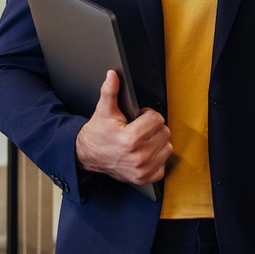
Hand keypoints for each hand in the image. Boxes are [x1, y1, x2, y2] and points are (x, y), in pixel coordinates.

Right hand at [75, 70, 171, 185]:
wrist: (87, 155)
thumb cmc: (98, 133)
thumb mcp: (103, 110)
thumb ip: (110, 91)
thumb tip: (113, 75)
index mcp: (130, 139)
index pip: (157, 119)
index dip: (148, 115)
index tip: (138, 118)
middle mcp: (138, 156)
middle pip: (164, 132)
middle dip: (153, 128)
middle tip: (139, 129)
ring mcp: (142, 170)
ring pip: (167, 147)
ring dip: (157, 142)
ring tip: (142, 140)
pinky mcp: (143, 178)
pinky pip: (163, 166)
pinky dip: (156, 159)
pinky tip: (144, 153)